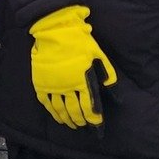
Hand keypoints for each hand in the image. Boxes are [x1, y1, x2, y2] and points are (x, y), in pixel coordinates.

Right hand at [30, 5, 116, 128]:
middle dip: (81, 121)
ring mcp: (52, 85)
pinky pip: (46, 103)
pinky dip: (52, 112)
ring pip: (60, 110)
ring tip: (72, 124)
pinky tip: (57, 116)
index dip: (94, 121)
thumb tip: (117, 97)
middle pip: (75, 111)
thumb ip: (108, 77)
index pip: (90, 107)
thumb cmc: (79, 41)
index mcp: (83, 80)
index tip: (97, 129)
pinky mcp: (41, 82)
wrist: (55, 30)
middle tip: (83, 125)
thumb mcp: (99, 56)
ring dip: (67, 119)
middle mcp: (67, 86)